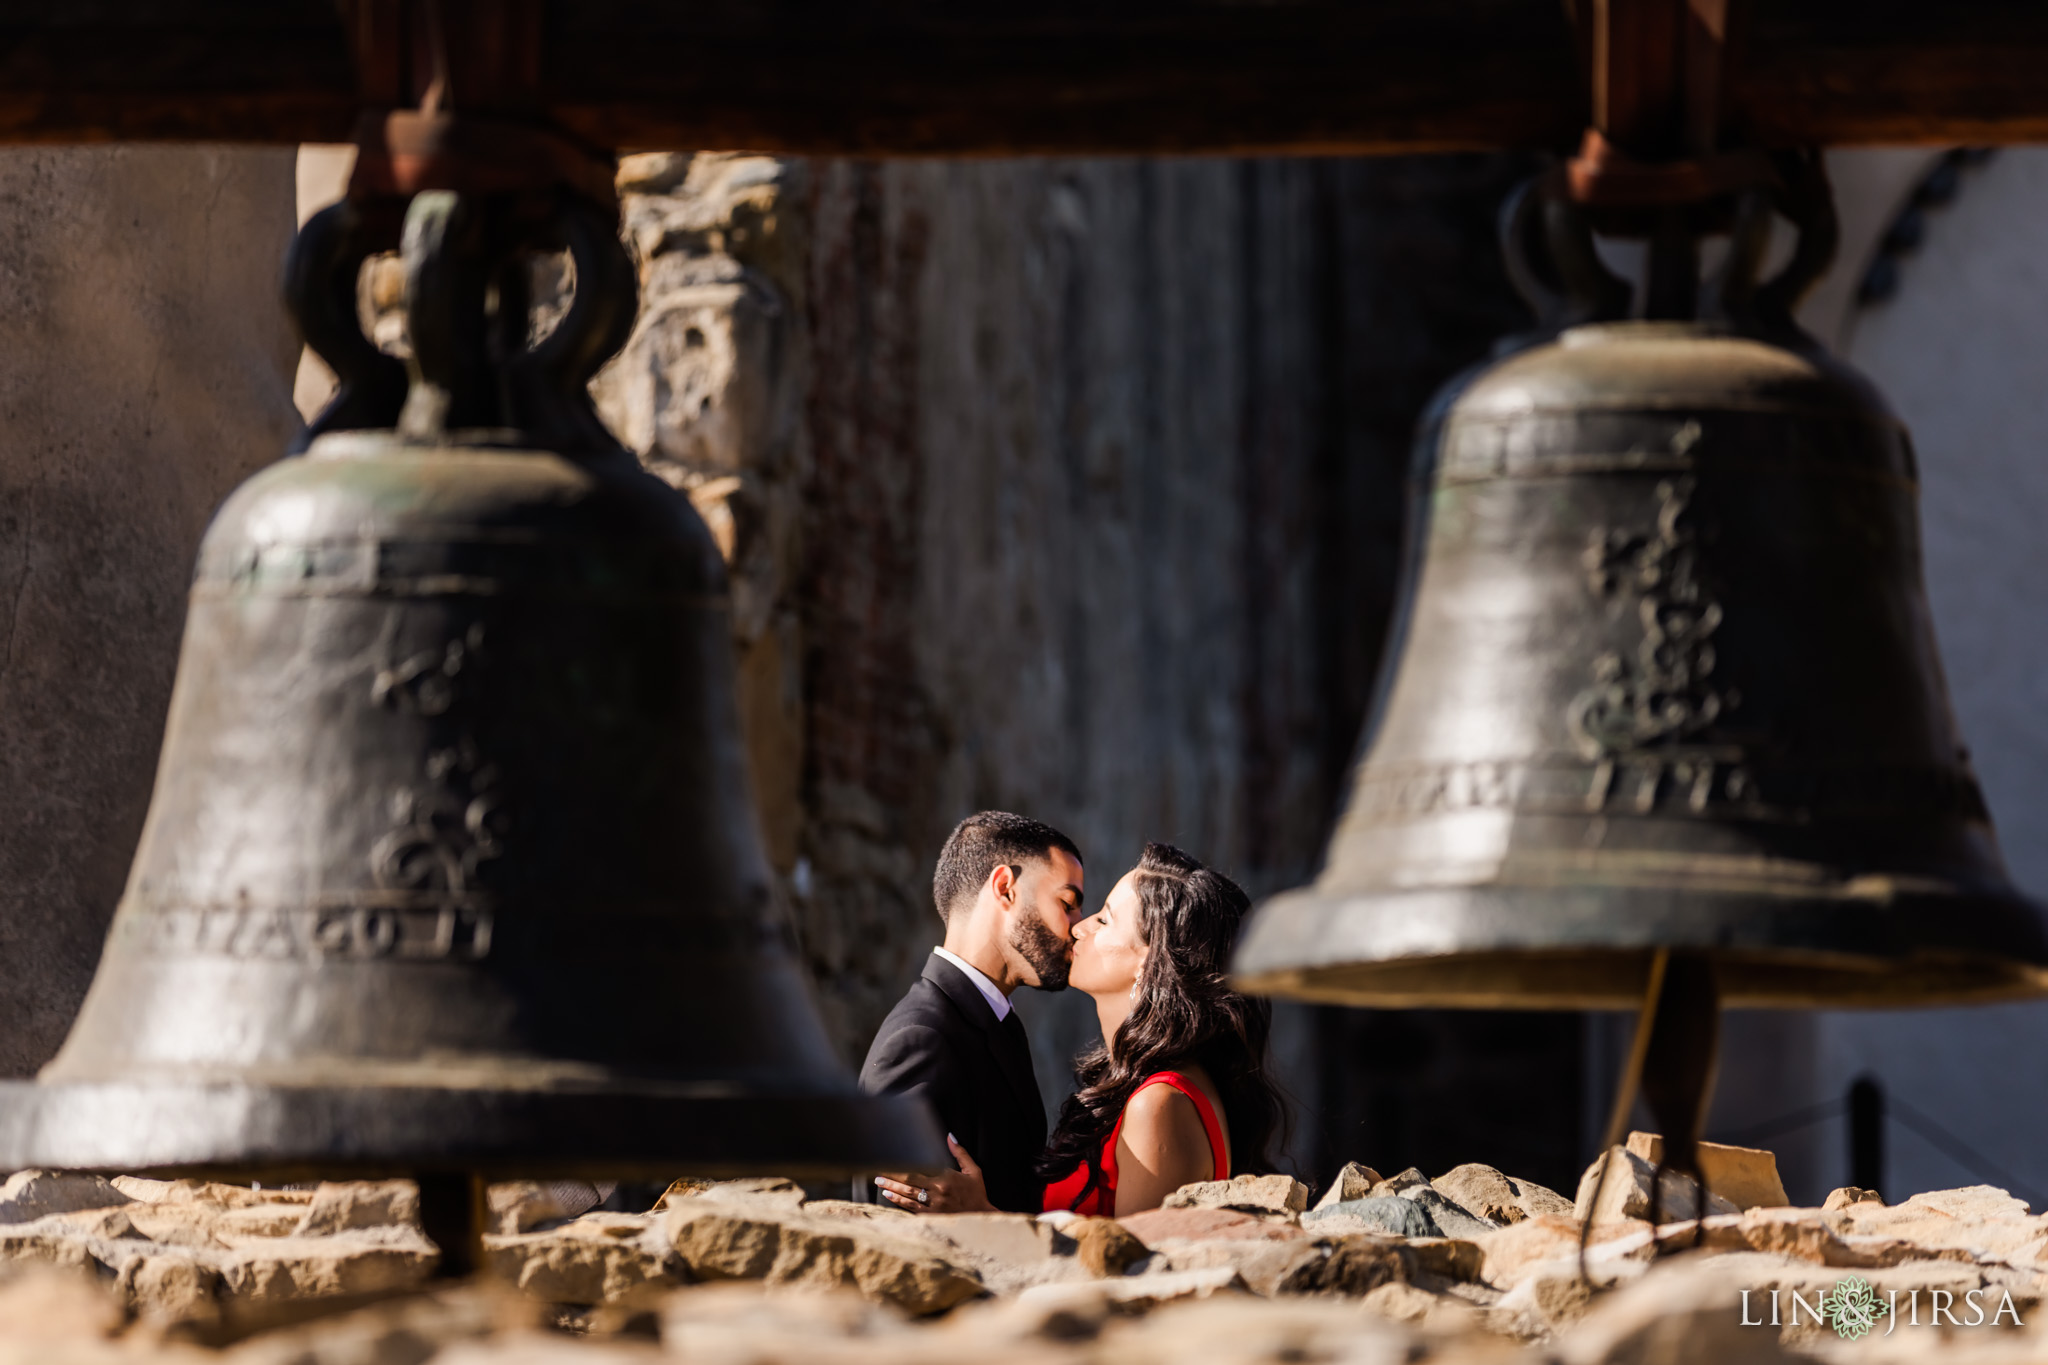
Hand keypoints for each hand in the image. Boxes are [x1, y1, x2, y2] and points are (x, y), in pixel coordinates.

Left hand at [874, 1134, 995, 1213]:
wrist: (981, 1218)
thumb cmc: (976, 1193)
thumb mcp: (973, 1170)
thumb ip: (960, 1153)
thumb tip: (950, 1136)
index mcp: (945, 1178)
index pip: (918, 1170)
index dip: (901, 1167)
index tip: (889, 1162)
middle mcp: (937, 1191)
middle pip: (909, 1183)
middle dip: (892, 1178)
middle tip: (878, 1174)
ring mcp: (933, 1206)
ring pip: (908, 1196)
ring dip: (892, 1189)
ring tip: (880, 1184)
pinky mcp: (932, 1217)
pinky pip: (912, 1209)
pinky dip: (899, 1202)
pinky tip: (890, 1197)